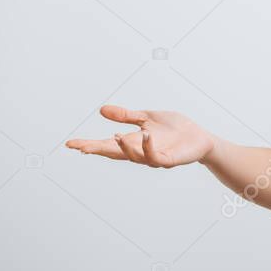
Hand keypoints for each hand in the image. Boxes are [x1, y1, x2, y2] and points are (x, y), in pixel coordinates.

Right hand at [65, 105, 214, 168]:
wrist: (200, 137)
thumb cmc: (175, 128)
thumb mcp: (147, 117)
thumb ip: (126, 116)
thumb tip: (102, 110)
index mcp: (133, 141)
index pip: (107, 144)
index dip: (90, 145)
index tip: (71, 143)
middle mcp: (140, 151)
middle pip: (115, 154)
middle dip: (97, 150)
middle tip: (80, 148)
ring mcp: (154, 157)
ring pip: (134, 157)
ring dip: (124, 148)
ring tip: (115, 136)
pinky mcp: (169, 160)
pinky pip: (156, 157)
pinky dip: (148, 147)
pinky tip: (145, 136)